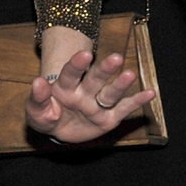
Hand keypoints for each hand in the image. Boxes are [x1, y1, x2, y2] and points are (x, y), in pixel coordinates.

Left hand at [25, 47, 157, 144]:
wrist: (56, 130)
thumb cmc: (45, 116)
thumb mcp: (35, 111)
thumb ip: (37, 99)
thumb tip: (37, 82)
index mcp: (65, 87)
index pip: (71, 73)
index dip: (77, 64)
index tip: (85, 54)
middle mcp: (84, 92)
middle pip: (95, 79)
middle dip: (105, 69)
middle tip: (115, 57)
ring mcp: (97, 105)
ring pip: (110, 93)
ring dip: (120, 84)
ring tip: (130, 73)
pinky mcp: (108, 119)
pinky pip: (124, 109)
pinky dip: (137, 102)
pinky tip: (151, 93)